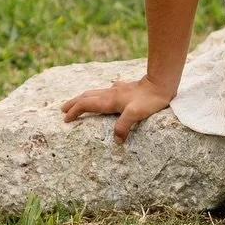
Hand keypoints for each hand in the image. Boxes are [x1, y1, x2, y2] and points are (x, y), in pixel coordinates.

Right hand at [60, 75, 175, 143]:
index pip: (85, 105)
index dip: (74, 112)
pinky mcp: (126, 88)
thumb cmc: (149, 100)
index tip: (65, 119)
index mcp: (109, 101)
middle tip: (62, 109)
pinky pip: (108, 90)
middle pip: (86, 97)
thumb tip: (116, 141)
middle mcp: (110, 94)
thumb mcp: (135, 114)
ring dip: (84, 97)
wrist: (161, 83)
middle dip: (73, 103)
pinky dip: (101, 93)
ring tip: (78, 101)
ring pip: (95, 92)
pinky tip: (108, 90)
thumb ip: (123, 127)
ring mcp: (117, 89)